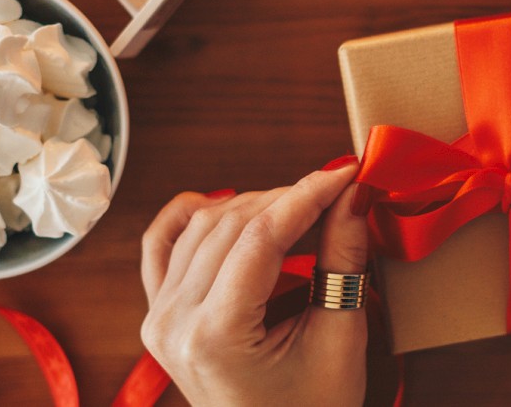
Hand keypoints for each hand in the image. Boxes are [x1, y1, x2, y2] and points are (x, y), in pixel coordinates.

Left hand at [139, 157, 367, 406]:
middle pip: (231, 225)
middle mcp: (173, 323)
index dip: (306, 196)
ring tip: (301, 209)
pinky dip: (189, 217)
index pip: (260, 238)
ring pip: (200, 227)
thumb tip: (353, 195)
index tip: (344, 172)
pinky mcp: (157, 315)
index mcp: (216, 336)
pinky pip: (161, 246)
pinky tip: (221, 202)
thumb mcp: (338, 339)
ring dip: (253, 206)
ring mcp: (158, 318)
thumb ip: (342, 261)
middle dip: (287, 198)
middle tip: (337, 191)